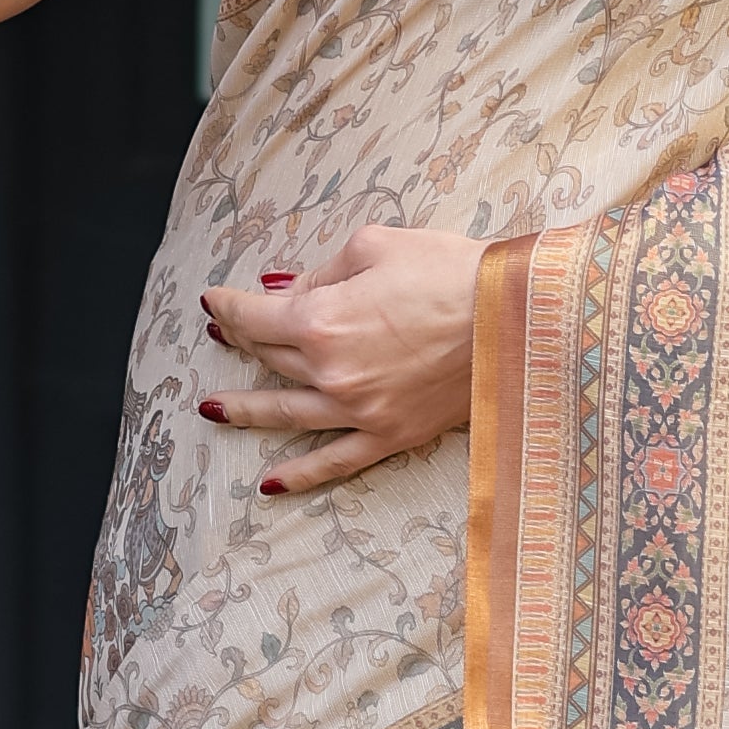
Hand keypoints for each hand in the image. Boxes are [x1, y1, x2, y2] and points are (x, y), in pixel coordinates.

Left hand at [199, 225, 483, 496]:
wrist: (516, 316)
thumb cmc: (450, 270)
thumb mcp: (376, 246)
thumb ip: (321, 272)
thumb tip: (284, 291)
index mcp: (321, 319)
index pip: (255, 316)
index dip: (228, 307)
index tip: (213, 302)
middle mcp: (331, 370)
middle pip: (271, 357)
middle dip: (242, 342)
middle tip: (223, 334)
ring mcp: (359, 409)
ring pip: (287, 413)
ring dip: (246, 411)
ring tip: (213, 410)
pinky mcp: (390, 434)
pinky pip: (335, 460)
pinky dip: (301, 473)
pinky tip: (270, 481)